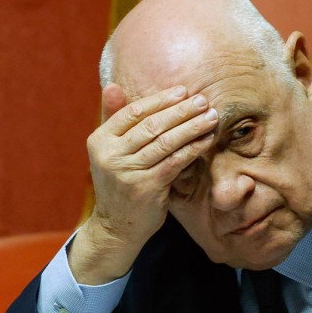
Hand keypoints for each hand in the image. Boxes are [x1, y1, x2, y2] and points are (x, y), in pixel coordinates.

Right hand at [69, 83, 217, 284]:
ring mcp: (128, 172)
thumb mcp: (110, 152)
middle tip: (203, 101)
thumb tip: (113, 85)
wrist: (116, 227)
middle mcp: (110, 155)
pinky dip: (193, 148)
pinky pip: (175, 161)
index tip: (183, 91)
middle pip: (151, 125)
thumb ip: (113, 119)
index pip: (133, 112)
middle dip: (181, 111)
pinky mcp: (147, 187)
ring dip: (192, 127)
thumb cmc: (119, 183)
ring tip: (211, 117)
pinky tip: (207, 139)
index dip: (160, 100)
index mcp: (99, 140)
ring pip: (166, 142)